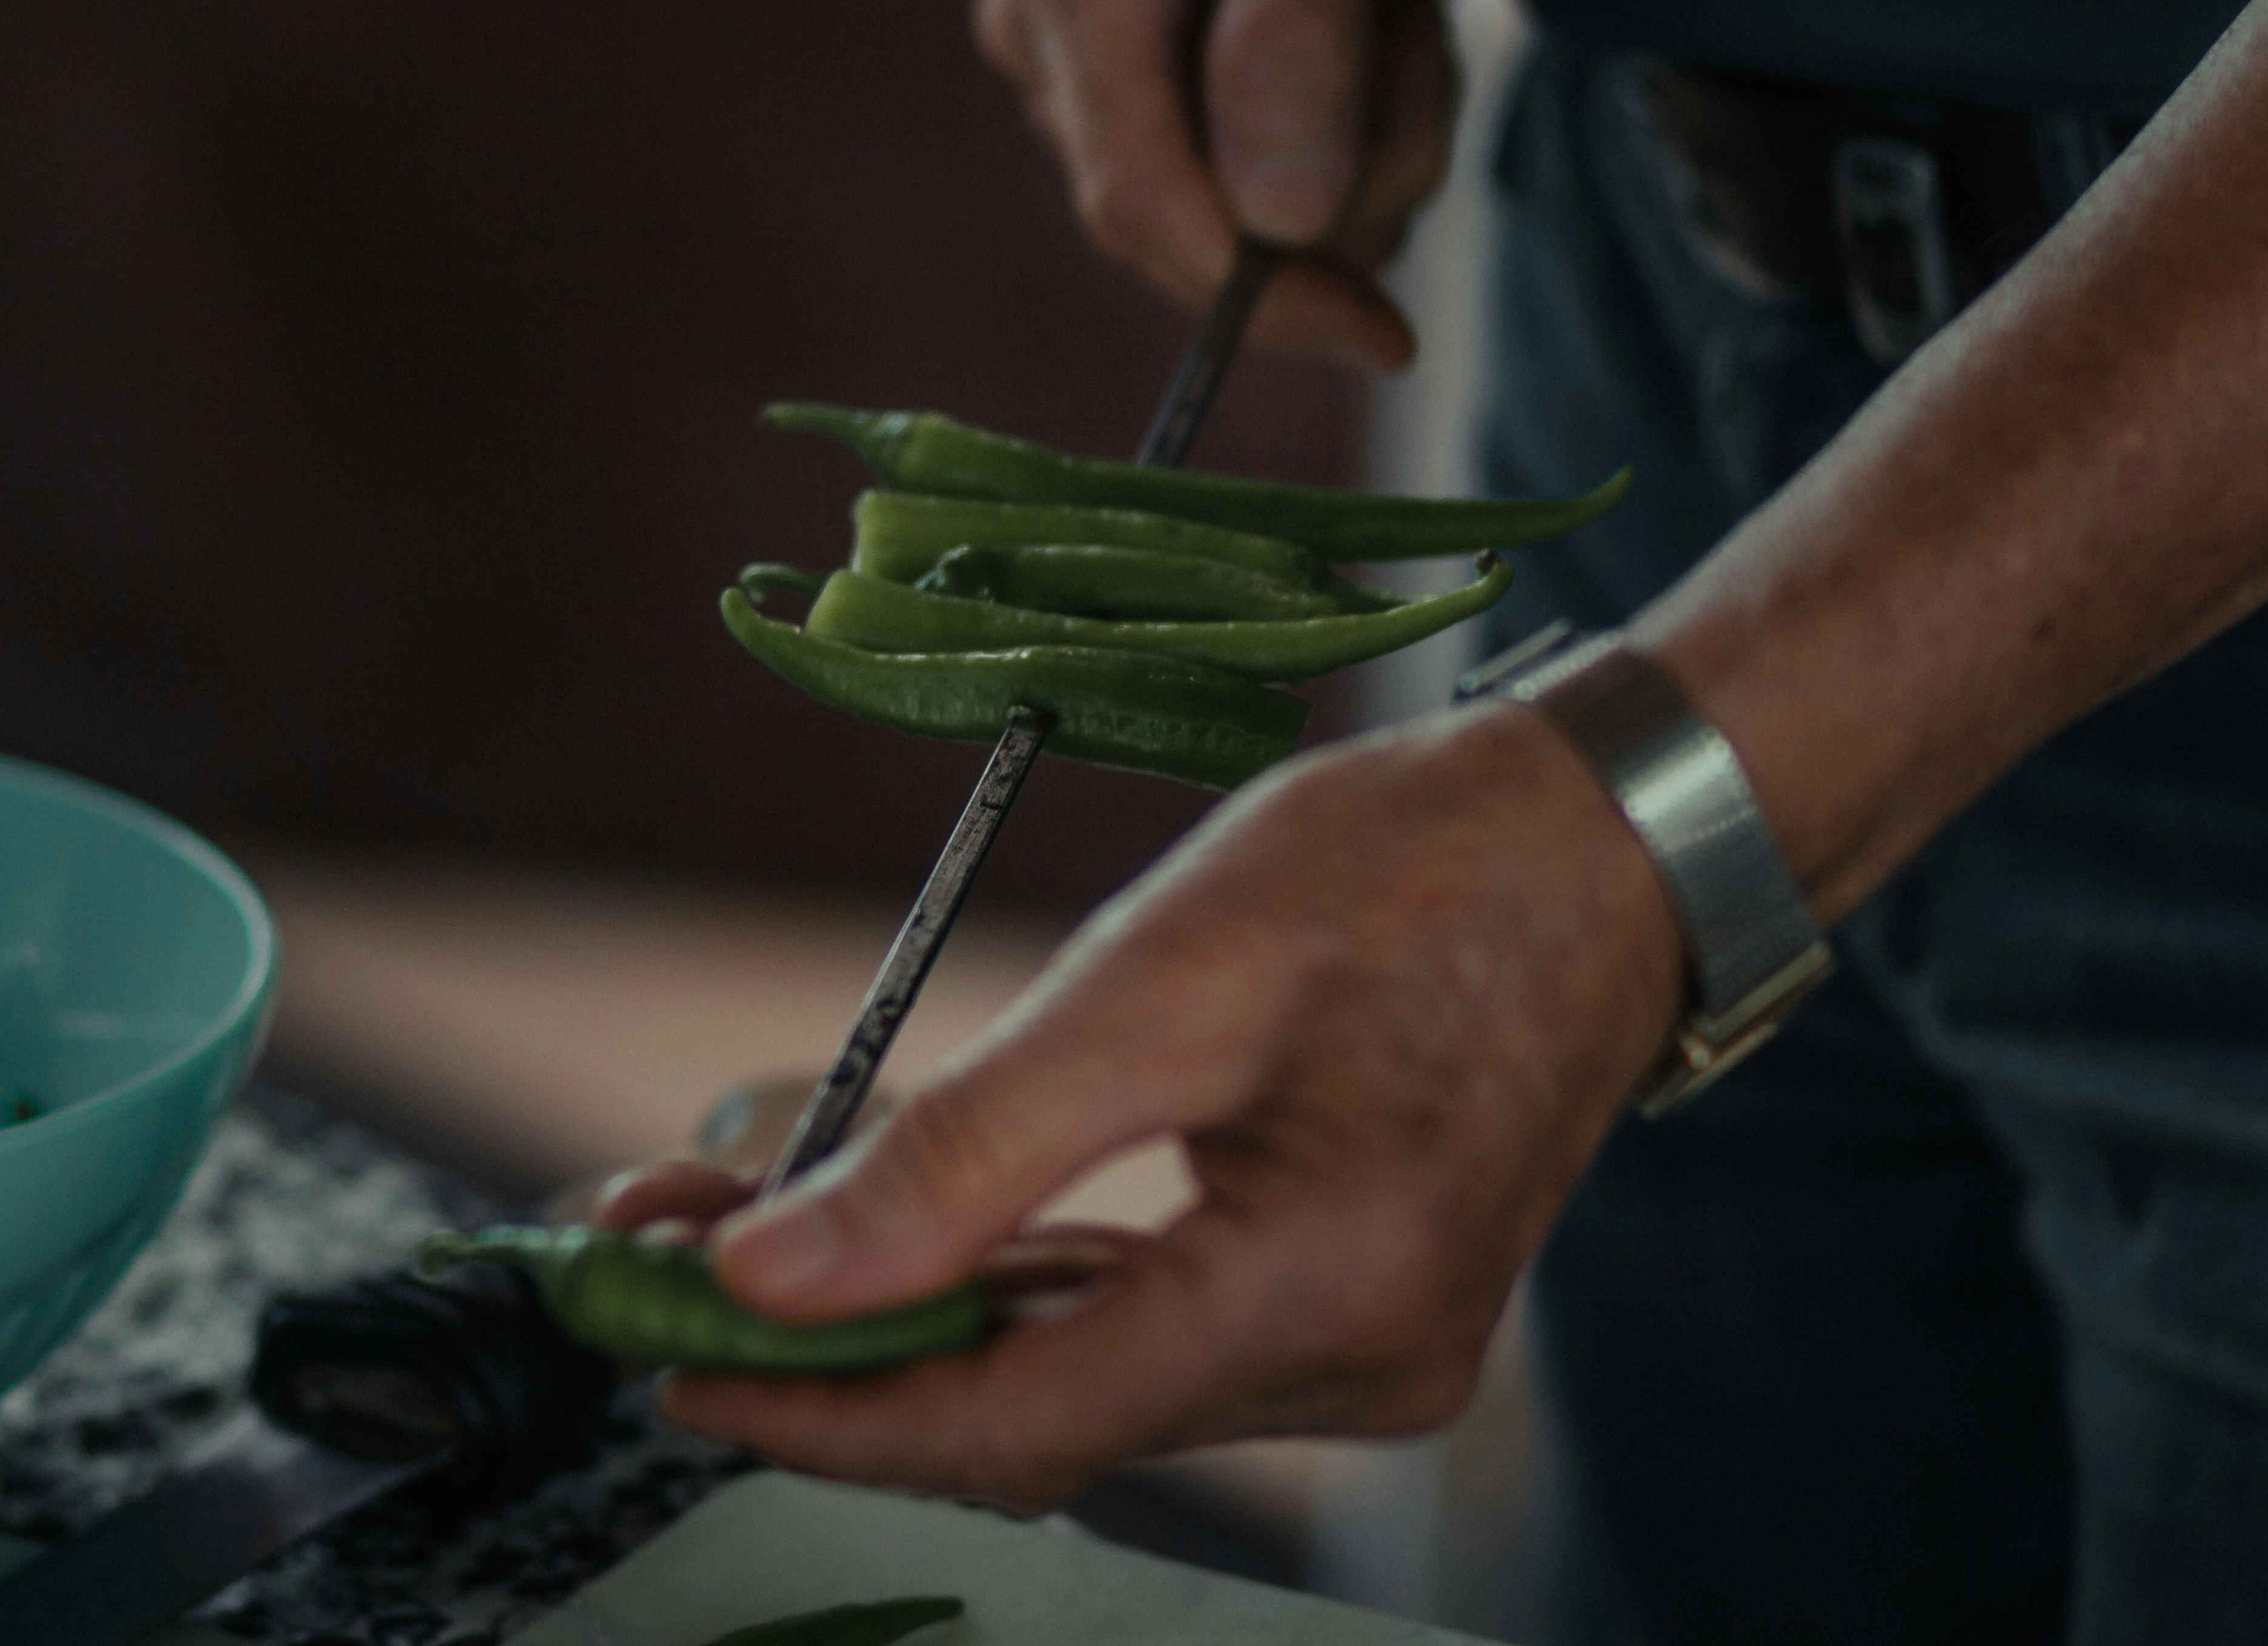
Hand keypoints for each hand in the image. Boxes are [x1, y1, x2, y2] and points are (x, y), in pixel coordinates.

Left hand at [599, 703, 1679, 1506]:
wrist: (1605, 841)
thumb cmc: (1411, 870)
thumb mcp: (1164, 982)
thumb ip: (965, 1151)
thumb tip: (770, 1274)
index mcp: (1321, 1294)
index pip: (1010, 1426)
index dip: (819, 1411)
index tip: (662, 1360)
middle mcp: (1353, 1365)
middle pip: (1034, 1417)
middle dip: (836, 1351)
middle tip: (662, 1260)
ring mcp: (1364, 1348)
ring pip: (1080, 1382)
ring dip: (913, 1319)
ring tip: (748, 1232)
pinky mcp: (1352, 1304)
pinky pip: (1145, 1334)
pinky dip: (1015, 1291)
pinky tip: (915, 1241)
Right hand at [973, 0, 1486, 371]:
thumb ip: (1299, 33)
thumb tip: (1271, 221)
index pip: (1137, 194)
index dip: (1256, 287)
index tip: (1380, 334)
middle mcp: (1039, 24)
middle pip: (1188, 225)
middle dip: (1337, 180)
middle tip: (1416, 40)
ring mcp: (1084, 75)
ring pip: (1245, 225)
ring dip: (1368, 153)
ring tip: (1397, 20)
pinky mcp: (1149, 108)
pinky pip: (1266, 203)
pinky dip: (1357, 149)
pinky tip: (1373, 48)